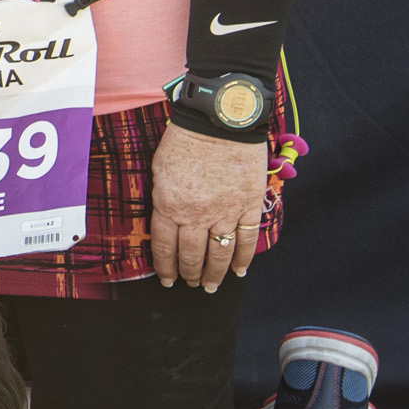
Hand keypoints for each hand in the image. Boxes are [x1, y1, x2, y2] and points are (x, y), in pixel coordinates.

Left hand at [150, 123, 267, 291]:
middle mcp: (196, 215)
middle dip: (189, 274)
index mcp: (169, 205)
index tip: (166, 279)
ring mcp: (225, 213)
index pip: (165, 246)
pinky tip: (239, 270)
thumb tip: (166, 219)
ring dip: (215, 274)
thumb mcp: (159, 169)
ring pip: (219, 253)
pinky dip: (244, 258)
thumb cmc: (184, 140)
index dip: (165, 266)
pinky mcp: (248, 206)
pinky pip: (246, 240)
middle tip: (190, 285)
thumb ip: (163, 198)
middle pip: (192, 255)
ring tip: (211, 286)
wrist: (220, 122)